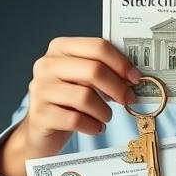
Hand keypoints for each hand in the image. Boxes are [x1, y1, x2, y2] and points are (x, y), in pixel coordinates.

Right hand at [0, 37, 141, 175]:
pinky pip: (76, 120)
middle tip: (127, 99)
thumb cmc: (67, 101)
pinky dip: (92, 126)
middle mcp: (46, 65)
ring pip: (85, 97)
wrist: (40, 129)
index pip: (97, 47)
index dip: (121, 63)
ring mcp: (40, 89)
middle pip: (93, 70)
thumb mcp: (81, 79)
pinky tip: (94, 127)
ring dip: (104, 111)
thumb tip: (132, 76)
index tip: (135, 77)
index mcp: (59, 48)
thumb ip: (102, 70)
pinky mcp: (40, 114)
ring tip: (105, 117)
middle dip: (117, 87)